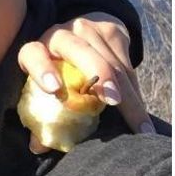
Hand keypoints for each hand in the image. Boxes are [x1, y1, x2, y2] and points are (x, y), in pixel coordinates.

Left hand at [20, 12, 153, 152]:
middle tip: (112, 101)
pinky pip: (128, 65)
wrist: (80, 33)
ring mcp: (88, 29)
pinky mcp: (111, 31)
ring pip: (111, 61)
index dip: (42, 70)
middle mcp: (60, 35)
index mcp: (36, 50)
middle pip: (79, 50)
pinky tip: (141, 114)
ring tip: (138, 124)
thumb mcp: (45, 85)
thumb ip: (41, 113)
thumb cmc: (57, 70)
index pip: (33, 55)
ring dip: (127, 93)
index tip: (54, 90)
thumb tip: (38, 146)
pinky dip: (135, 92)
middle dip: (99, 74)